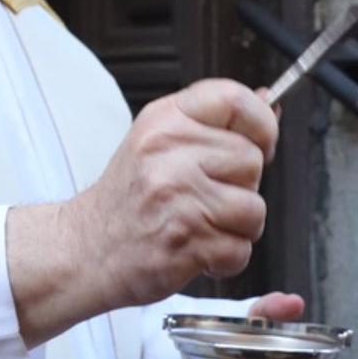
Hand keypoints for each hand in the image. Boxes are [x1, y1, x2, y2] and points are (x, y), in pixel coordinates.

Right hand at [8, 80, 279, 346]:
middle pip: (252, 160)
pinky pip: (241, 250)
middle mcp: (169, 154)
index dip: (261, 123)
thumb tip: (271, 104)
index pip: (236, 99)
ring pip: (254, 209)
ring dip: (238, 227)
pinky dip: (226, 258)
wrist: (86, 249)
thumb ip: (214, 123)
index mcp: (165, 121)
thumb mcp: (159, 141)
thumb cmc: (127, 198)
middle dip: (243, 186)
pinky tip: (198, 249)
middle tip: (209, 196)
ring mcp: (178, 198)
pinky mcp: (185, 241)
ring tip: (203, 224)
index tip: (260, 143)